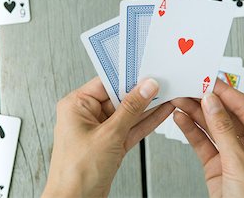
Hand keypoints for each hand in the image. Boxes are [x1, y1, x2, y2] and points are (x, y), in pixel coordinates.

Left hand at [42, 77, 173, 197]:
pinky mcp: (110, 144)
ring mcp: (99, 130)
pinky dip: (145, 122)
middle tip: (162, 81)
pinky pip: (130, 128)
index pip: (105, 82)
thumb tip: (145, 87)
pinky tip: (161, 112)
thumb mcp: (109, 135)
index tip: (146, 70)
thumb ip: (130, 109)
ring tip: (167, 94)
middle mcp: (86, 115)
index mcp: (76, 105)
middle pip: (118, 96)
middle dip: (140, 92)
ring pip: (127, 113)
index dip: (127, 76)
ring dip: (147, 107)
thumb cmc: (76, 172)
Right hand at [172, 79, 243, 197]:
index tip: (210, 80)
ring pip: (212, 126)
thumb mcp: (240, 164)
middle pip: (226, 115)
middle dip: (206, 102)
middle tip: (190, 87)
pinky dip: (190, 130)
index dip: (227, 93)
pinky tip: (180, 118)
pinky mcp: (217, 164)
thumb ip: (223, 130)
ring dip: (195, 113)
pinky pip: (202, 141)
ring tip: (179, 99)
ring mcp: (233, 154)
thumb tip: (212, 102)